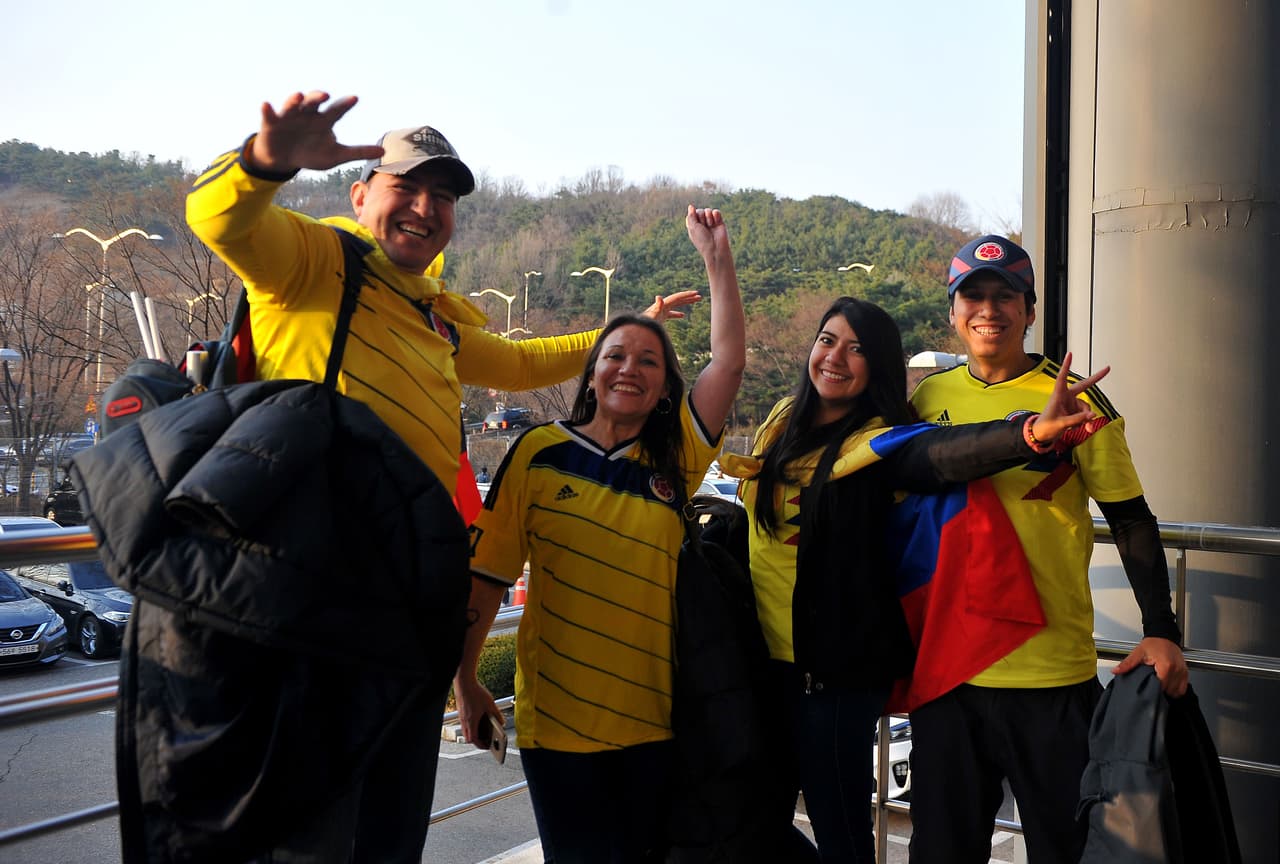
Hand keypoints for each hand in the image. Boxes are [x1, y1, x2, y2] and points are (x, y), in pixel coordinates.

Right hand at [248, 91, 384, 173]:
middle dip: (318, 97)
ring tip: (298, 96)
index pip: (336, 110)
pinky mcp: (272, 122)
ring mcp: (289, 116)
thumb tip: (383, 152)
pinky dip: (267, 109)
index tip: (355, 98)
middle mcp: (307, 113)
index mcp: (324, 120)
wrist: (284, 159)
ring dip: (294, 100)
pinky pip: (269, 114)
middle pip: (314, 102)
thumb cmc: (311, 153)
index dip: (345, 104)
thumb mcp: (335, 156)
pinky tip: (266, 105)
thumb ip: (357, 152)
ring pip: (292, 104)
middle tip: (326, 95)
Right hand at [453, 675, 501, 749]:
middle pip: (469, 738)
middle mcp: (465, 721)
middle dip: (478, 741)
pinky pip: (465, 724)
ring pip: (466, 731)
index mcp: (472, 722)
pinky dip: (471, 726)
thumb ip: (497, 715)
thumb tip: (501, 723)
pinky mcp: (461, 712)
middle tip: (486, 741)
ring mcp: (461, 717)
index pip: (474, 740)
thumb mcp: (491, 704)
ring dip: (474, 733)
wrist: (464, 683)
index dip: (481, 745)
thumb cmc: (475, 692)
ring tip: (484, 732)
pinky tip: (478, 721)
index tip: (488, 747)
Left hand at [642, 290, 701, 321]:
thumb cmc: (646, 323)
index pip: (678, 297)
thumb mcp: (653, 314)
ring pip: (676, 305)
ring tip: (695, 302)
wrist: (640, 329)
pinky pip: (671, 313)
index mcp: (664, 304)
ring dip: (685, 303)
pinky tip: (682, 315)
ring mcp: (662, 311)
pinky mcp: (660, 316)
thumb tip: (659, 296)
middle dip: (689, 298)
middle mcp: (663, 305)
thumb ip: (657, 306)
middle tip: (699, 297)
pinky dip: (677, 313)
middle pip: (678, 299)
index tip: (696, 293)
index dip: (687, 295)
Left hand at [686, 205, 730, 264]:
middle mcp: (702, 224)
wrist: (716, 248)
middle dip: (701, 217)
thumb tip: (691, 206)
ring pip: (708, 210)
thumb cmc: (702, 240)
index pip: (692, 214)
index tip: (695, 225)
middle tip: (704, 227)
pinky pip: (716, 212)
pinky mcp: (720, 222)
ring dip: (708, 217)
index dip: (693, 217)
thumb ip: (691, 216)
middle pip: (700, 211)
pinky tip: (716, 222)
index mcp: (694, 226)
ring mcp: (711, 223)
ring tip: (710, 225)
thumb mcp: (693, 228)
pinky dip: (716, 215)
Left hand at [1030, 352, 1110, 443]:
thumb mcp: (1061, 424)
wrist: (1042, 436)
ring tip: (1087, 428)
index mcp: (1058, 396)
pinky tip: (1085, 429)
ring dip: (1087, 418)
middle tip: (1107, 368)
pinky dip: (1086, 422)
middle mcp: (1066, 397)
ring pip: (1086, 408)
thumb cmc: (1045, 427)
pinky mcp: (1075, 411)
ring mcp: (1071, 404)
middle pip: (1083, 386)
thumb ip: (1077, 419)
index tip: (1070, 354)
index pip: (1062, 378)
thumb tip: (1092, 416)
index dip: (1066, 366)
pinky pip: (1086, 415)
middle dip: (1096, 378)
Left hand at [1113, 636, 1188, 696]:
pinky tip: (1167, 685)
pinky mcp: (1185, 673)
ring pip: (1176, 692)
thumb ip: (1127, 664)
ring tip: (1158, 685)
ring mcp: (1182, 672)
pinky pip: (1182, 689)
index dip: (1152, 690)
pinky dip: (1175, 690)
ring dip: (1167, 691)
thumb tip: (1116, 671)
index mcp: (1166, 665)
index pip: (1161, 686)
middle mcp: (1176, 669)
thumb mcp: (1138, 653)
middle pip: (1168, 690)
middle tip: (1150, 686)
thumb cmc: (1154, 643)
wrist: (1164, 635)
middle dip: (1158, 691)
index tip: (1146, 688)